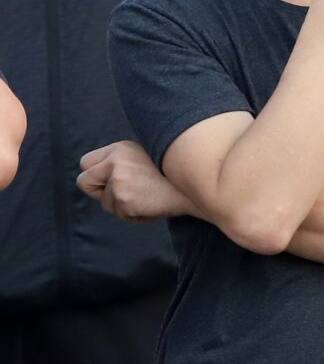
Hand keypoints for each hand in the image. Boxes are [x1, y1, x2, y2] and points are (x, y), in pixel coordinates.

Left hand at [77, 141, 191, 221]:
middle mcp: (115, 161)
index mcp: (120, 148)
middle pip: (84, 182)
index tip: (112, 181)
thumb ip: (124, 162)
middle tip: (122, 194)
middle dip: (98, 192)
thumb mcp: (149, 156)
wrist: (201, 182)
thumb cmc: (176, 173)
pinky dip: (137, 215)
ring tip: (149, 198)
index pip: (86, 162)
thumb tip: (105, 177)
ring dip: (124, 206)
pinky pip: (122, 215)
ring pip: (105, 203)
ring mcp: (118, 180)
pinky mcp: (124, 199)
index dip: (96, 175)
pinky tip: (154, 205)